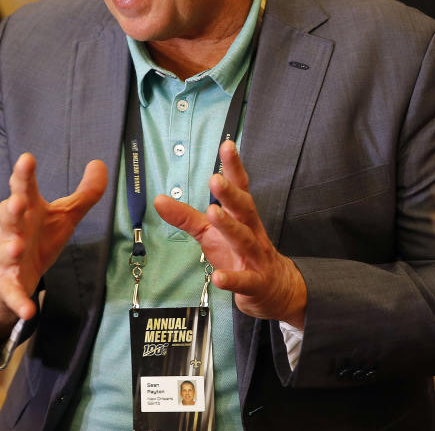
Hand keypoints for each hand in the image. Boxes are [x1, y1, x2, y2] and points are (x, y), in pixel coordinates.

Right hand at [0, 153, 106, 338]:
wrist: (10, 273)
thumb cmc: (38, 235)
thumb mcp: (64, 214)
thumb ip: (85, 193)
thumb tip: (100, 163)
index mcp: (27, 209)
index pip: (23, 187)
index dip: (24, 173)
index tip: (27, 158)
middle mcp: (14, 229)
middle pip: (8, 216)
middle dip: (10, 208)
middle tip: (15, 201)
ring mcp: (8, 257)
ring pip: (6, 250)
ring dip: (10, 249)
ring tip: (17, 247)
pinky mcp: (9, 284)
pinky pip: (12, 293)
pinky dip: (19, 301)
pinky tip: (29, 310)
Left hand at [153, 141, 306, 328]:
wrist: (275, 288)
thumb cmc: (240, 254)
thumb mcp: (210, 232)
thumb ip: (186, 216)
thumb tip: (159, 199)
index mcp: (241, 217)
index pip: (240, 188)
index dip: (233, 167)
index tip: (226, 145)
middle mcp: (250, 232)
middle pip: (244, 208)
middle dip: (230, 193)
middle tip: (215, 178)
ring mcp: (255, 257)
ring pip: (243, 240)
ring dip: (229, 227)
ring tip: (212, 213)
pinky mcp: (254, 283)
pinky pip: (243, 280)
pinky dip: (231, 279)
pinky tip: (218, 277)